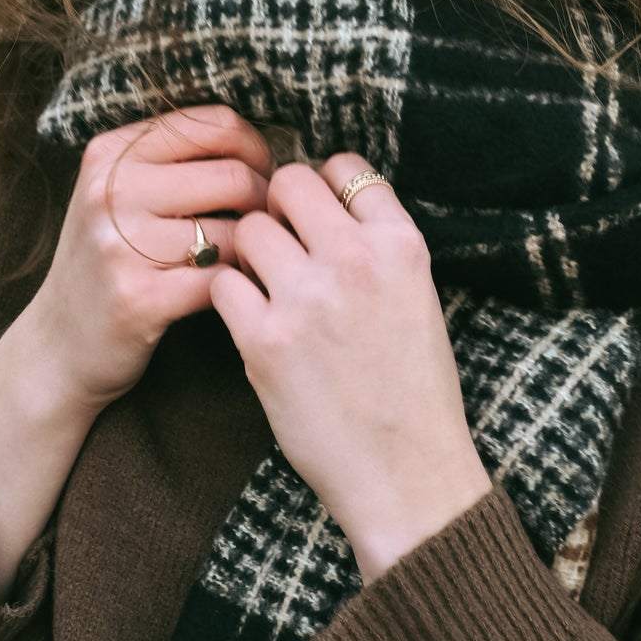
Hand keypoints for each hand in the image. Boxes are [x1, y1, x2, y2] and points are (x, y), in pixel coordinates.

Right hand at [20, 102, 273, 427]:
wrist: (58, 342)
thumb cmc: (107, 261)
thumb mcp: (117, 193)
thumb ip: (171, 160)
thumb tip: (259, 148)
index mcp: (110, 154)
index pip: (213, 124)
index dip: (254, 147)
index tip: (259, 174)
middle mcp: (110, 192)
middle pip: (233, 175)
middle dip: (262, 201)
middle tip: (263, 223)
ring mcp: (120, 245)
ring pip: (235, 230)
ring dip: (254, 248)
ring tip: (246, 258)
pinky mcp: (138, 298)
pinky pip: (223, 279)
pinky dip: (241, 284)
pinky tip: (233, 289)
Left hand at [209, 152, 490, 580]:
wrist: (407, 474)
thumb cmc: (414, 390)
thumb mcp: (419, 298)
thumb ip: (377, 247)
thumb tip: (326, 206)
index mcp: (402, 244)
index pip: (344, 167)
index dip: (322, 187)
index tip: (317, 215)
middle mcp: (355, 260)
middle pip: (288, 182)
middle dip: (277, 206)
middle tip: (280, 244)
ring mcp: (307, 299)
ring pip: (248, 228)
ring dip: (250, 252)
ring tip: (266, 288)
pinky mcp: (264, 341)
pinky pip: (222, 283)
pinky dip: (229, 297)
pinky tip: (249, 321)